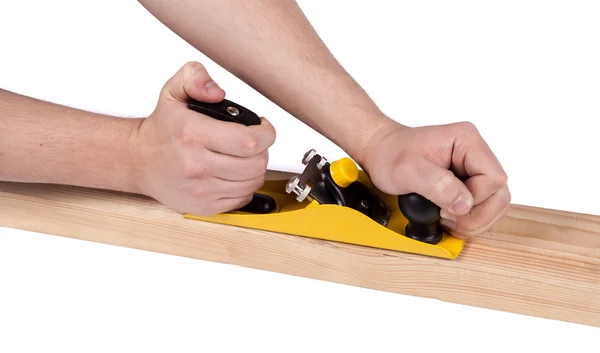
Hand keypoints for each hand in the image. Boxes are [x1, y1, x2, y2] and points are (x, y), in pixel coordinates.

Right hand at [129, 61, 275, 214]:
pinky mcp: (204, 206)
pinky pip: (242, 198)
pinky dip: (245, 186)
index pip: (249, 141)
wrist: (138, 160)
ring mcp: (201, 189)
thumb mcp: (173, 90)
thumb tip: (217, 92)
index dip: (266, 134)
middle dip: (262, 151)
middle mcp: (197, 165)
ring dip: (255, 169)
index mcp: (193, 135)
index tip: (263, 128)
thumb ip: (195, 77)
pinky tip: (235, 174)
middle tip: (253, 142)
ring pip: (252, 183)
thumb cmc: (162, 128)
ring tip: (244, 157)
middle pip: (255, 164)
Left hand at [362, 119, 509, 238]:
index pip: (493, 179)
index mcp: (467, 141)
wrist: (380, 152)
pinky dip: (468, 219)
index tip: (447, 207)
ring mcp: (473, 168)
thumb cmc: (390, 154)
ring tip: (445, 218)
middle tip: (447, 218)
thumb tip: (464, 204)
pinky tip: (448, 218)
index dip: (474, 200)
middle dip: (477, 215)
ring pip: (494, 204)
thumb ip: (437, 185)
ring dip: (473, 220)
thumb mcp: (407, 170)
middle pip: (499, 194)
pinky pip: (482, 206)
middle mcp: (475, 153)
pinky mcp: (468, 182)